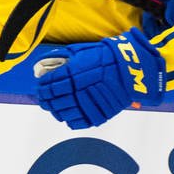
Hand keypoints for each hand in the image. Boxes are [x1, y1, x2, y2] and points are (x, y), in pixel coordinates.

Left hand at [36, 28, 164, 130]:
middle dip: (46, 101)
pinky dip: (70, 120)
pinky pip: (78, 122)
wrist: (132, 67)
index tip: (40, 89)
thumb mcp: (81, 51)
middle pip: (54, 100)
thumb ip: (64, 59)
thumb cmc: (106, 56)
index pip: (49, 85)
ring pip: (64, 113)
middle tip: (44, 101)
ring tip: (54, 108)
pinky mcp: (100, 113)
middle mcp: (79, 89)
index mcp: (73, 73)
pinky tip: (67, 116)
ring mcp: (90, 103)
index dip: (42, 88)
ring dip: (55, 111)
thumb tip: (47, 64)